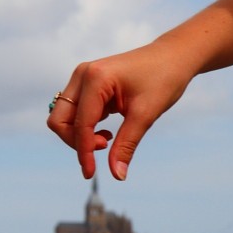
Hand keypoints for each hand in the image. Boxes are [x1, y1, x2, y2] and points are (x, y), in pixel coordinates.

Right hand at [47, 37, 196, 179]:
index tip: (90, 174)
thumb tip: (117, 175)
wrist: (173, 57)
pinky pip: (74, 112)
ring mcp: (83, 78)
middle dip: (75, 142)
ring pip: (64, 117)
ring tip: (108, 137)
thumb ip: (126, 145)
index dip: (83, 152)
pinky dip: (85, 127)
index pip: (80, 124)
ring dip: (79, 135)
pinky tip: (107, 130)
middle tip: (105, 146)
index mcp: (95, 78)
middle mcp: (83, 75)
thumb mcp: (145, 115)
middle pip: (59, 120)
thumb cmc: (163, 79)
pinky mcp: (87, 84)